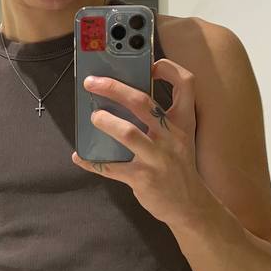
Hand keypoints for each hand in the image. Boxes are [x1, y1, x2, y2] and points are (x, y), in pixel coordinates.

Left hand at [71, 58, 203, 226]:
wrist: (190, 206)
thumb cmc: (179, 166)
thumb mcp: (181, 138)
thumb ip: (162, 118)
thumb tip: (123, 98)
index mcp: (183, 122)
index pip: (186, 84)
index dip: (169, 69)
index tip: (151, 65)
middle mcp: (172, 136)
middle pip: (143, 102)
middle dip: (114, 88)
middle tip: (93, 82)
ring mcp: (157, 158)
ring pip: (127, 133)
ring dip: (105, 121)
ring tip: (93, 117)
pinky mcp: (143, 178)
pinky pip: (111, 167)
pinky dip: (92, 161)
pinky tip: (79, 156)